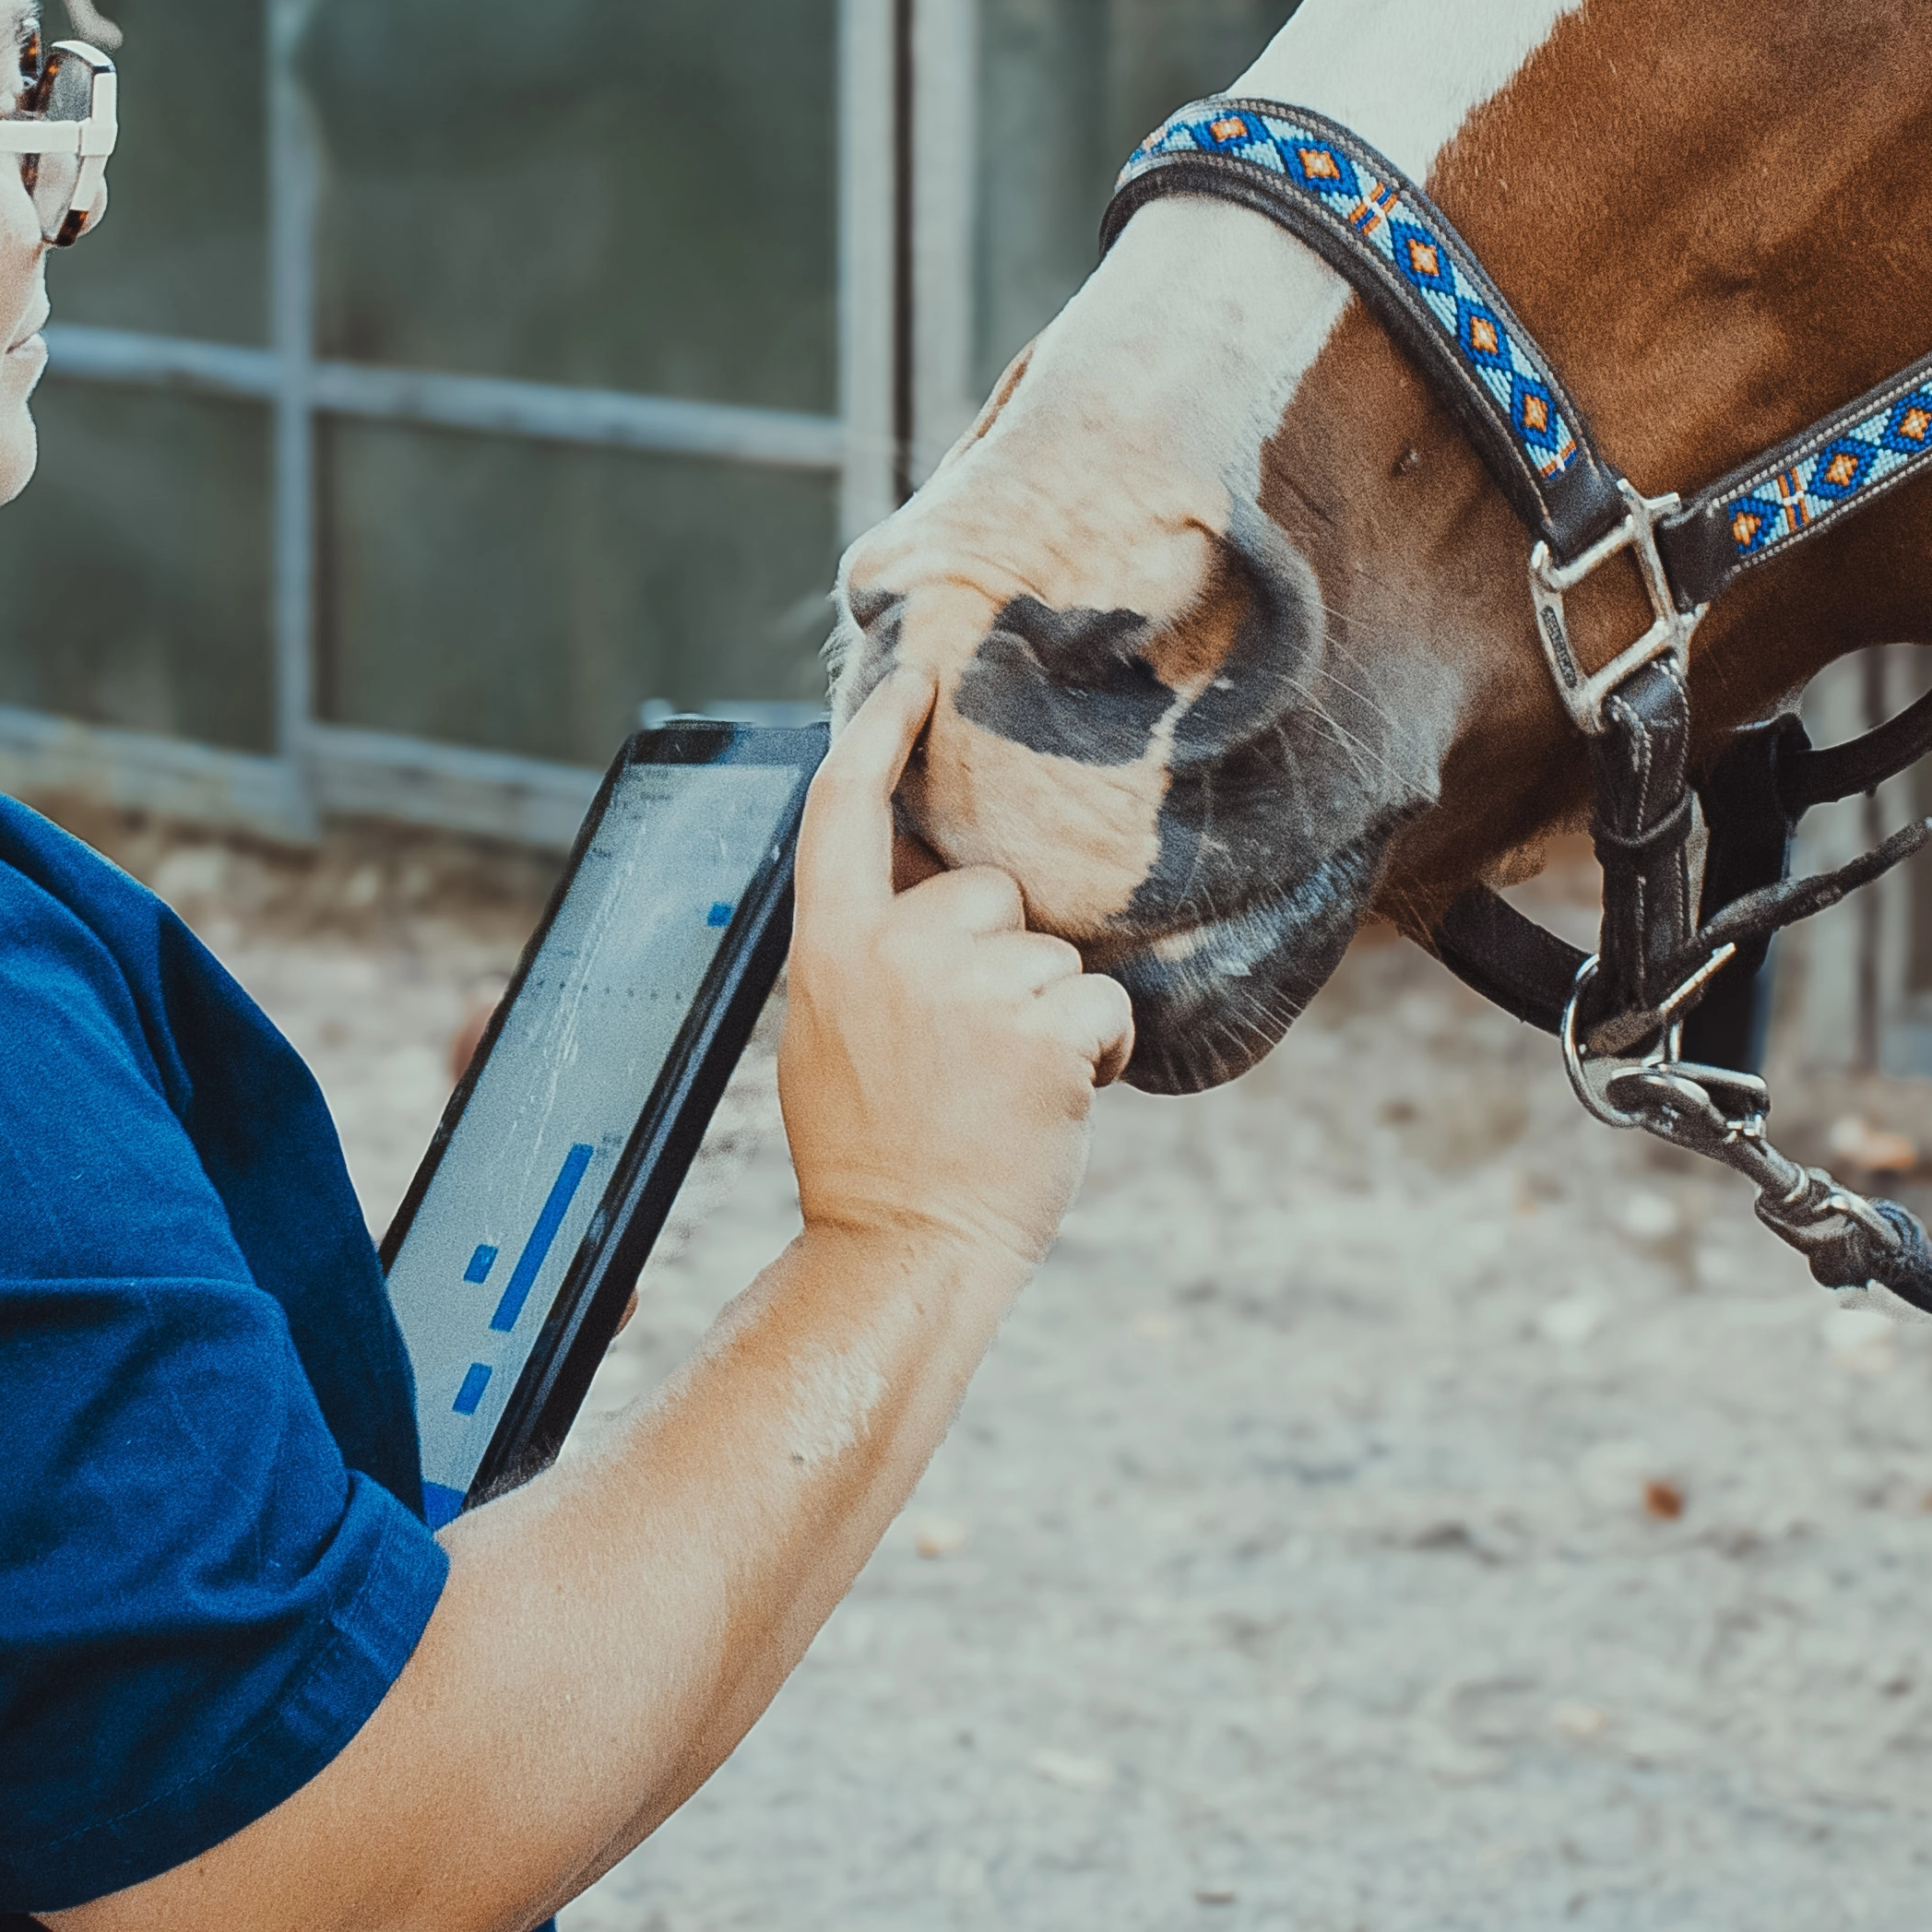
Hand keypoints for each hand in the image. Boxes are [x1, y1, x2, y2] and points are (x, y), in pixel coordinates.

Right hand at [773, 672, 1131, 1271]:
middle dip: (1000, 959)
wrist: (903, 1252)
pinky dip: (1099, 1052)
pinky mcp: (1042, 1030)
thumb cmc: (874, 1156)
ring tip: (1001, 1092)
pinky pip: (1102, 1005)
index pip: (843, 810)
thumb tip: (914, 898)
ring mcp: (971, 987)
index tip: (915, 679)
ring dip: (1049, 1017)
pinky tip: (1054, 1102)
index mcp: (829, 949)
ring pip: (1053, 956)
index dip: (879, 734)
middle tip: (969, 1056)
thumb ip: (867, 956)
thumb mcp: (829, 1034)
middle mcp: (896, 950)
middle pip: (989, 893)